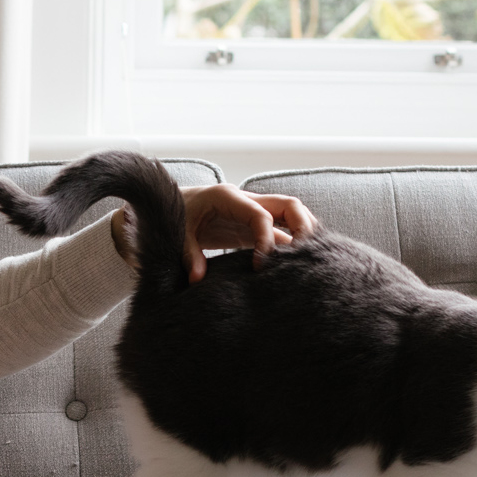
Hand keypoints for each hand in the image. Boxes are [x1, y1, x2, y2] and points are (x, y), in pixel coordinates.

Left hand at [113, 184, 318, 282]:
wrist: (170, 207)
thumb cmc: (175, 215)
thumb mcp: (178, 233)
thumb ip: (189, 254)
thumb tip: (198, 279)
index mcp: (228, 197)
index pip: (260, 215)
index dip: (267, 240)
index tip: (261, 266)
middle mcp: (246, 200)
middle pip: (288, 205)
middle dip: (302, 228)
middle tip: (303, 258)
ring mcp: (253, 212)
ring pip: (290, 215)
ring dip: (302, 233)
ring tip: (306, 260)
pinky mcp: (252, 226)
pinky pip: (281, 229)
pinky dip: (291, 243)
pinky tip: (296, 262)